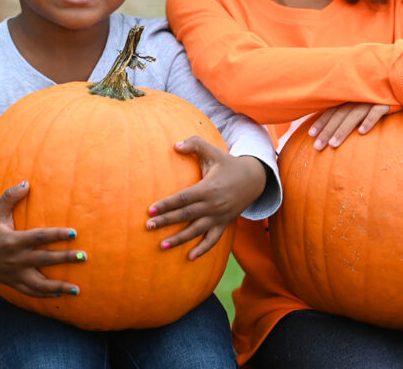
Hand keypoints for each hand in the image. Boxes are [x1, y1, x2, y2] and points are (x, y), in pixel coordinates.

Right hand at [0, 181, 84, 297]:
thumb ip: (10, 196)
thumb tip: (27, 183)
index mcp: (12, 241)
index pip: (38, 237)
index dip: (56, 235)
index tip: (74, 233)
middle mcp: (14, 259)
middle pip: (43, 260)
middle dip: (64, 259)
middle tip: (84, 257)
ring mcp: (14, 274)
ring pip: (39, 284)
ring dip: (58, 287)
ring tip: (77, 289)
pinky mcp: (12, 283)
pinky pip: (30, 292)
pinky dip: (45, 295)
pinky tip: (61, 295)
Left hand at [145, 136, 266, 259]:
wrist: (254, 179)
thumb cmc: (228, 164)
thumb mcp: (214, 151)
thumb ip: (195, 144)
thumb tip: (175, 146)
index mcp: (208, 188)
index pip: (183, 198)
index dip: (166, 205)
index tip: (150, 210)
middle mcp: (213, 205)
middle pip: (185, 215)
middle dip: (166, 222)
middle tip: (148, 227)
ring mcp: (219, 216)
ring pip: (196, 231)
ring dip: (179, 239)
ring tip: (162, 246)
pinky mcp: (224, 224)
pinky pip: (213, 240)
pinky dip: (202, 249)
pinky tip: (190, 258)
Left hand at [309, 103, 389, 149]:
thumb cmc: (380, 99)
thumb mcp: (363, 102)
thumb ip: (349, 111)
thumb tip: (335, 128)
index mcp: (350, 98)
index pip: (332, 110)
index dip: (321, 121)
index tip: (311, 134)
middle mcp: (357, 98)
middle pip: (339, 115)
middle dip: (327, 131)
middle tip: (317, 147)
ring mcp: (371, 100)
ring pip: (353, 115)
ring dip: (342, 130)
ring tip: (333, 144)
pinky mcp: (386, 102)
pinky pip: (376, 112)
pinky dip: (368, 121)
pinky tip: (362, 132)